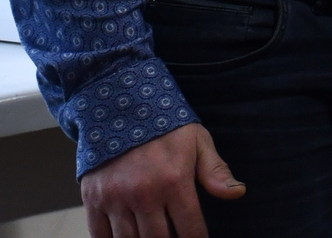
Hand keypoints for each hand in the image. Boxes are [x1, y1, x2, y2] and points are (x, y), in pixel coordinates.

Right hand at [81, 122, 242, 237]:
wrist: (120, 107)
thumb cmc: (165, 128)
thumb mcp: (197, 142)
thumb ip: (215, 171)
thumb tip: (237, 192)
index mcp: (174, 181)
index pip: (190, 229)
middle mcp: (144, 193)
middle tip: (174, 236)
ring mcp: (115, 198)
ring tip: (152, 235)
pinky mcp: (94, 199)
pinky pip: (100, 235)